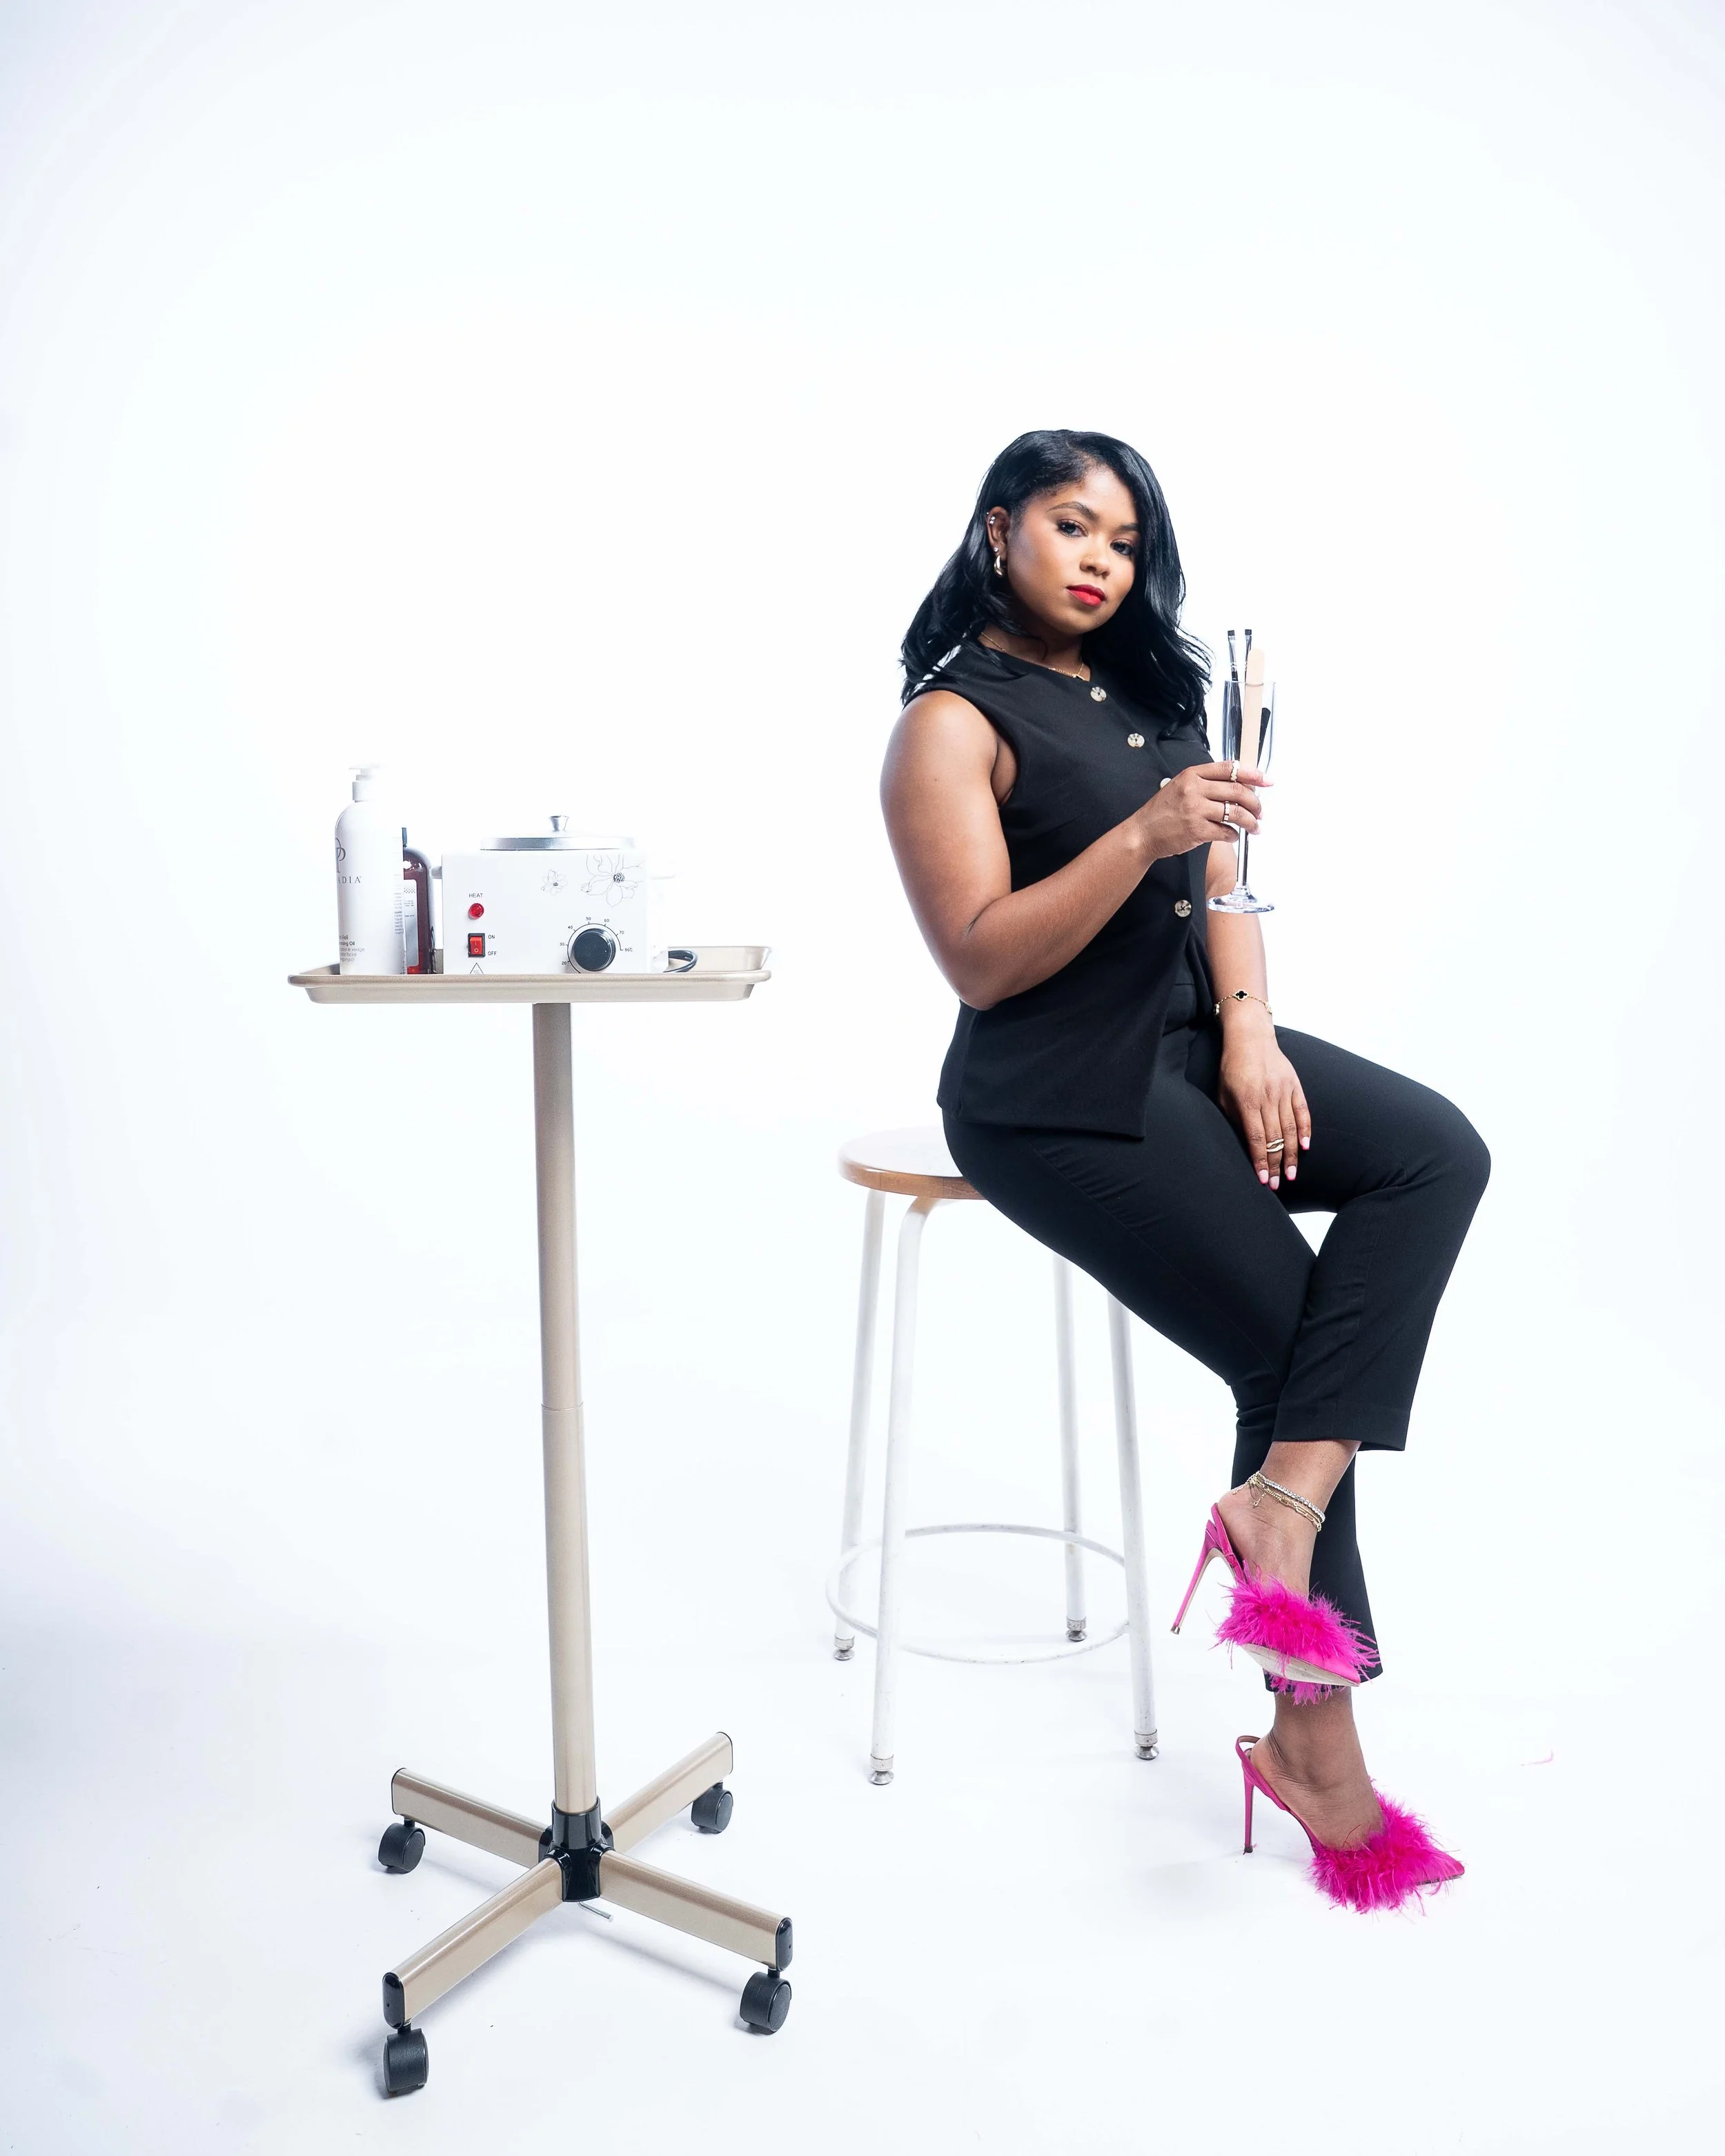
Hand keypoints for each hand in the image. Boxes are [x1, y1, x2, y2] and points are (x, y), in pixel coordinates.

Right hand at [1133, 761, 1267, 860]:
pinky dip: (1234, 835)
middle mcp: (1194, 789)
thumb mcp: (1180, 786)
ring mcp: (1195, 810)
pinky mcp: (1196, 830)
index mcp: (1192, 774)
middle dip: (1255, 802)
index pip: (1229, 769)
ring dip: (1251, 821)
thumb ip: (1205, 783)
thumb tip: (1238, 787)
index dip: (1252, 774)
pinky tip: (1234, 836)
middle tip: (1261, 811)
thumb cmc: (1162, 812)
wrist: (1143, 833)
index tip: (1266, 781)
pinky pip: (1226, 831)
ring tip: (1255, 827)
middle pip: (1237, 790)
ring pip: (1235, 812)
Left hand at [1217, 1023, 1310, 1188]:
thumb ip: (1234, 1119)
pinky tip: (1305, 1148)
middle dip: (1275, 1164)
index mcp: (1247, 1101)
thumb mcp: (1224, 1094)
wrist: (1250, 1039)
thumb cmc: (1232, 1069)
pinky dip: (1305, 1130)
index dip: (1260, 1161)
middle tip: (1276, 1184)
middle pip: (1275, 1138)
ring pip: (1290, 1129)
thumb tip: (1244, 1145)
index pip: (1257, 1138)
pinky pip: (1303, 1112)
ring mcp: (1284, 1091)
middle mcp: (1268, 1097)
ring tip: (1290, 1174)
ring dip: (1291, 1155)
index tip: (1262, 1179)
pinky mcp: (1295, 1086)